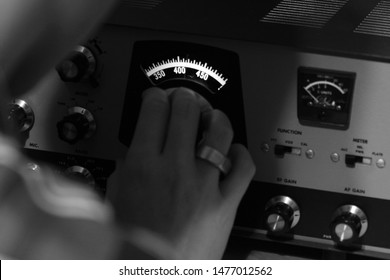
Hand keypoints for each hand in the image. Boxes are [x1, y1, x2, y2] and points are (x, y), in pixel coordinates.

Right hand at [108, 87, 254, 258]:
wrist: (154, 273)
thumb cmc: (134, 244)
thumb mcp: (117, 200)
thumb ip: (126, 171)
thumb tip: (134, 154)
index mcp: (142, 166)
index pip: (153, 110)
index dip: (157, 96)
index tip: (160, 98)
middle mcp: (174, 169)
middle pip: (186, 111)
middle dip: (186, 98)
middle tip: (187, 101)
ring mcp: (203, 184)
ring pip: (219, 131)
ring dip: (217, 118)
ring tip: (214, 119)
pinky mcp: (225, 202)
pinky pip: (243, 168)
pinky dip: (242, 155)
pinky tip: (235, 152)